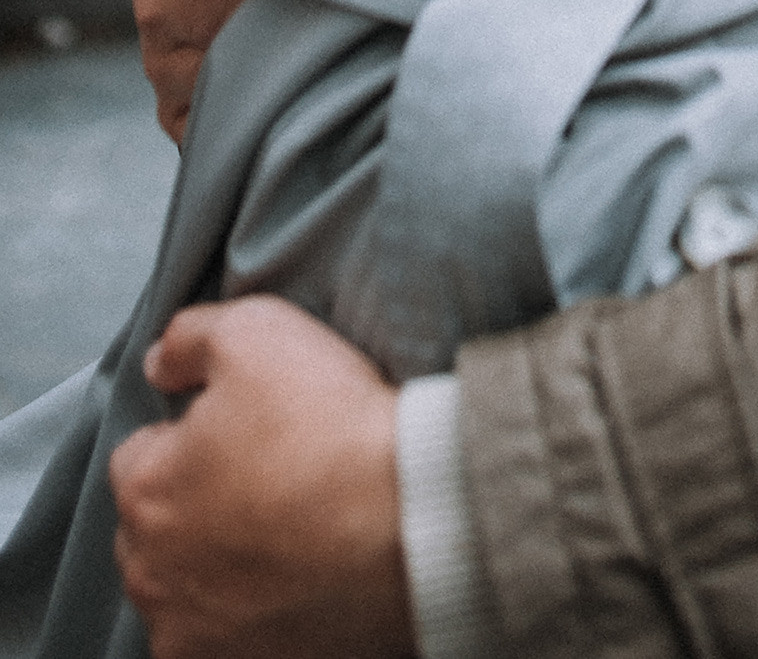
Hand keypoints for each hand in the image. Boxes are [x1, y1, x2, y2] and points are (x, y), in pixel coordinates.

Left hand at [110, 298, 411, 658]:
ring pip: (187, 588)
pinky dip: (251, 615)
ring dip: (220, 564)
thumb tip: (159, 364)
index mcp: (146, 490)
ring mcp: (192, 634)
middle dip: (198, 503)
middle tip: (274, 477)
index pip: (141, 454)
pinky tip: (300, 580)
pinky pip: (225, 640)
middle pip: (159, 528)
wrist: (414, 517)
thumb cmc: (333, 424)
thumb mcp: (259, 332)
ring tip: (294, 530)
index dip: (195, 433)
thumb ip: (190, 338)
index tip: (251, 429)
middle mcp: (151, 573)